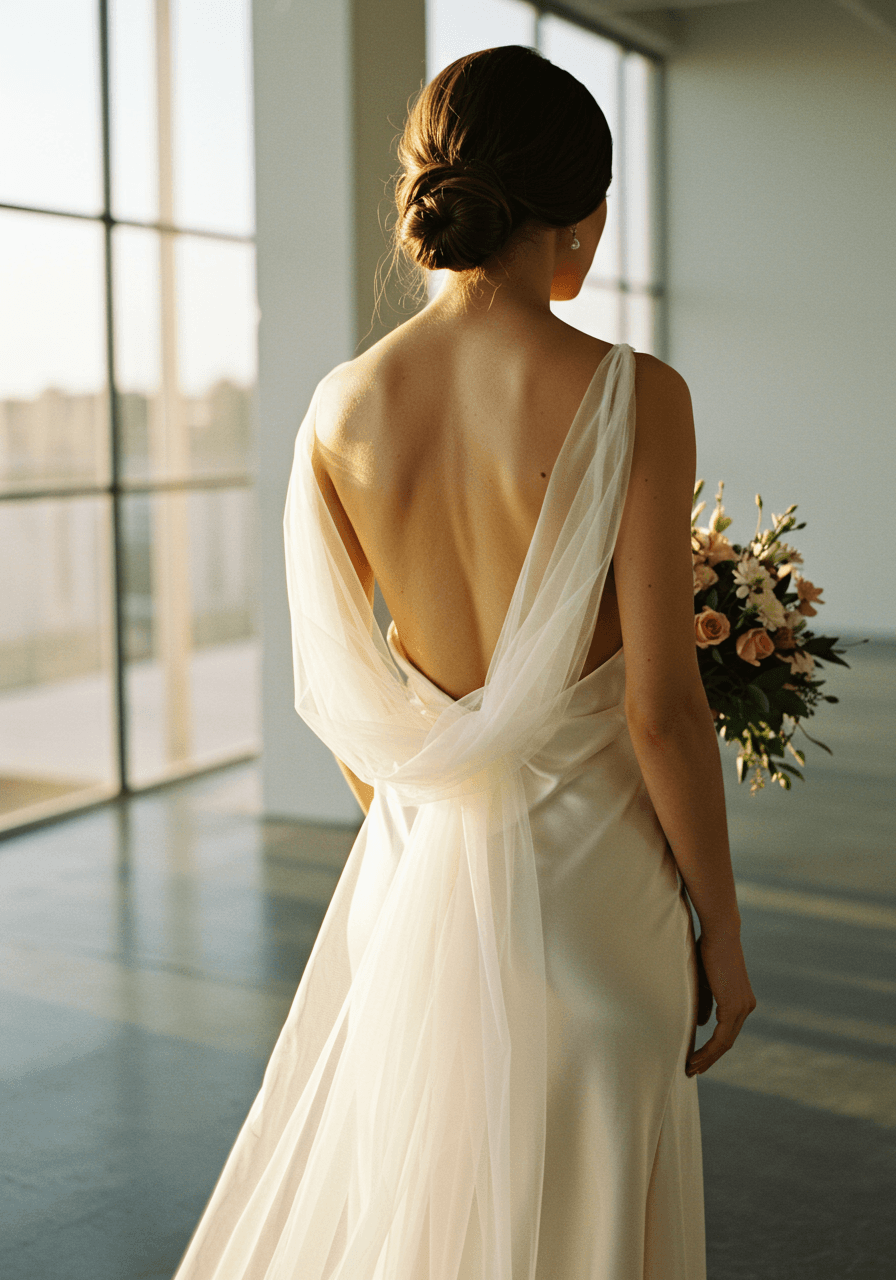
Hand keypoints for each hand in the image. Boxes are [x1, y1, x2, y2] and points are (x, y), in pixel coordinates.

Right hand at [686, 930, 756, 1075]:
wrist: (721, 933)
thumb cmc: (709, 951)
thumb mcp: (705, 982)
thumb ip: (705, 1003)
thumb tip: (700, 1024)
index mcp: (741, 1001)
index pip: (727, 1032)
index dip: (712, 1048)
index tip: (697, 1058)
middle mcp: (746, 1007)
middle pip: (727, 1042)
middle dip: (709, 1058)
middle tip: (692, 1070)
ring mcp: (742, 1008)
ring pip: (725, 1043)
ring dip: (707, 1058)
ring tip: (691, 1068)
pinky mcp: (734, 1007)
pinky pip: (722, 1037)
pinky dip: (709, 1050)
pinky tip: (696, 1058)